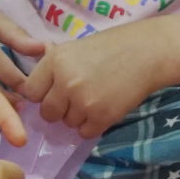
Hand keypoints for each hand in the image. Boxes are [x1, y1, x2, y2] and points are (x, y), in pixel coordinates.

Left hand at [19, 27, 167, 136]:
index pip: (31, 91)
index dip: (42, 94)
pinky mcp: (101, 117)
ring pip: (68, 123)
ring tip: (97, 98)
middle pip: (47, 113)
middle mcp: (65, 82)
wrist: (149, 52)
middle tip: (76, 99)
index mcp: (55, 61)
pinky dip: (93, 125)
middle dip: (59, 110)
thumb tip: (36, 86)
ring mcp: (83, 101)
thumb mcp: (76, 47)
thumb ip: (56, 66)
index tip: (54, 92)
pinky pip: (85, 132)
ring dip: (79, 116)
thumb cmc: (113, 46)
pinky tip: (104, 108)